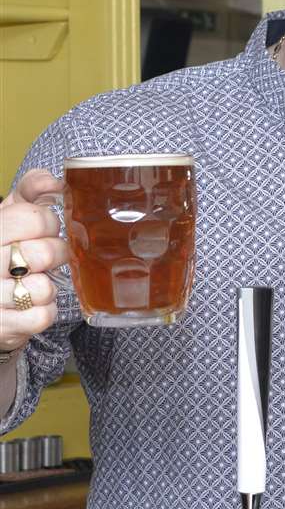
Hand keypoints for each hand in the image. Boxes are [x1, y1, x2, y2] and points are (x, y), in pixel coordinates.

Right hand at [0, 169, 67, 352]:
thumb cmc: (1, 251)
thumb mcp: (7, 216)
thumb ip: (30, 192)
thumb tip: (54, 182)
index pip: (33, 218)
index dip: (48, 223)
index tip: (42, 230)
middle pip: (44, 253)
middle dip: (55, 255)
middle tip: (44, 258)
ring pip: (44, 288)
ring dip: (47, 287)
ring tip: (31, 282)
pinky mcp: (0, 327)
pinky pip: (42, 316)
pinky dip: (44, 311)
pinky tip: (29, 305)